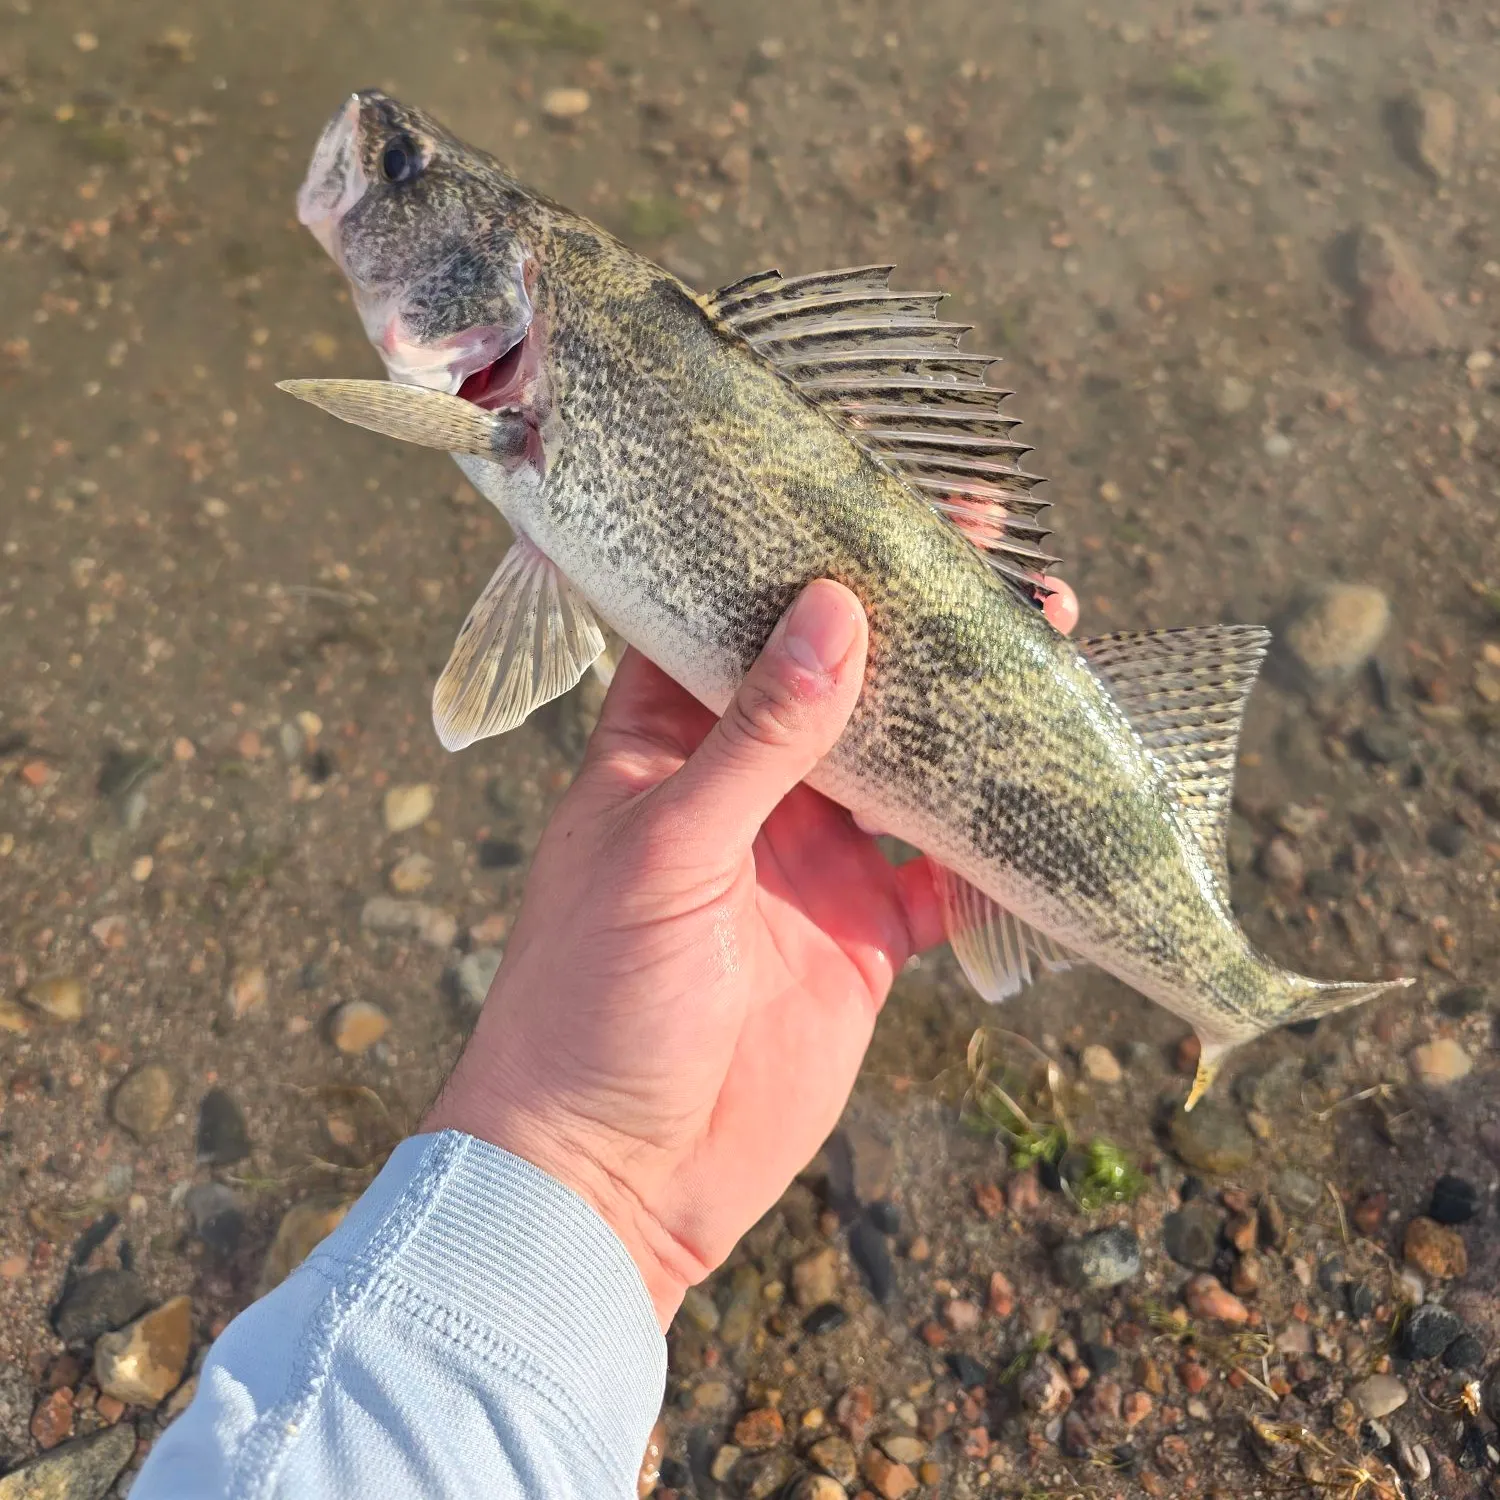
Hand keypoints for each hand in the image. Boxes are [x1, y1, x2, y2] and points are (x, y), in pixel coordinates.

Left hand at [424, 575, 1077, 1325]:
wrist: (613, 1175)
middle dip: (913, 630)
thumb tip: (837, 610)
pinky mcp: (863, 938)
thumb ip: (759, 739)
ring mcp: (810, 862)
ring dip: (969, 721)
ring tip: (1049, 653)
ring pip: (905, 769)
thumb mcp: (669, 852)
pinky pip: (944, 877)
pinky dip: (996, 845)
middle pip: (840, 685)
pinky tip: (1054, 797)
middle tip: (998, 566)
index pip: (733, 623)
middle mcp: (744, 790)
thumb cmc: (591, 999)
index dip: (796, 558)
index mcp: (665, 747)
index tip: (875, 498)